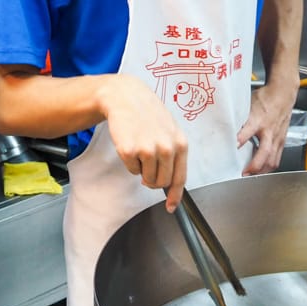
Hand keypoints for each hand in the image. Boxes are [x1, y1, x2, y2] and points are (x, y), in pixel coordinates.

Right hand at [100, 74, 187, 211]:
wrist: (126, 97)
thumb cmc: (148, 115)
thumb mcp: (170, 131)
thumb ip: (173, 156)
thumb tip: (170, 185)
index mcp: (180, 144)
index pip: (180, 178)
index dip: (174, 196)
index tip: (170, 207)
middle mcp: (166, 148)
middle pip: (161, 183)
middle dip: (153, 180)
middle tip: (148, 165)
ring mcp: (148, 150)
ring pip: (146, 179)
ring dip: (141, 169)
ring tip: (140, 148)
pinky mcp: (129, 150)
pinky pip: (131, 170)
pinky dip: (129, 162)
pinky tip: (130, 143)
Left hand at [237, 72, 298, 175]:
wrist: (284, 93)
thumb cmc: (265, 98)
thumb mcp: (248, 105)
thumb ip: (238, 119)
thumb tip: (225, 130)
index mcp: (259, 119)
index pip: (248, 132)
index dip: (240, 141)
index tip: (232, 149)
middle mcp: (269, 130)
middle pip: (264, 152)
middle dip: (254, 166)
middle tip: (243, 174)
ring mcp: (277, 137)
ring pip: (272, 160)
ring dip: (261, 171)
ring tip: (250, 177)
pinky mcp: (282, 141)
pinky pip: (277, 158)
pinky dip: (268, 168)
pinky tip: (261, 171)